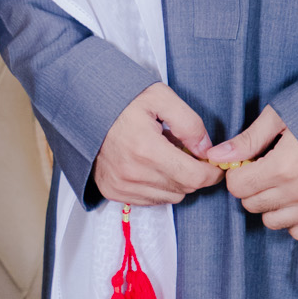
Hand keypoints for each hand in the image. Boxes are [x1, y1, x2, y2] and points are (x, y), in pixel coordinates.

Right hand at [93, 83, 223, 206]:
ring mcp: (120, 185)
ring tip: (165, 156)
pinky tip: (151, 165)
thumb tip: (206, 150)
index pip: (194, 177)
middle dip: (193, 173)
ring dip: (176, 180)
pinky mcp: (112, 191)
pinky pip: (151, 200)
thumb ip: (190, 123)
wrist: (84, 108)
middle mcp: (132, 173)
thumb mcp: (161, 98)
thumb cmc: (122, 100)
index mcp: (146, 149)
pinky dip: (158, 186)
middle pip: (184, 189)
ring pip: (170, 197)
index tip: (214, 164)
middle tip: (187, 152)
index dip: (211, 172)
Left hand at [205, 106, 297, 237]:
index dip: (238, 173)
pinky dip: (292, 219)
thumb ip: (248, 140)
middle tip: (266, 169)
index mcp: (283, 166)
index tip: (248, 163)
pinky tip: (297, 198)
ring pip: (271, 221)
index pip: (237, 187)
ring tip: (282, 182)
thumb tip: (216, 156)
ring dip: (270, 204)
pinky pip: (297, 232)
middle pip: (251, 204)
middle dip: (252, 187)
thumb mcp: (282, 117)